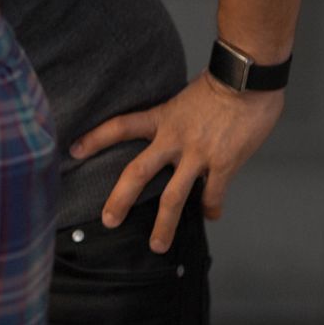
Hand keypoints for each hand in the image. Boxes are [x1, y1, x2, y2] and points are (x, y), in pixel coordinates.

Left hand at [70, 72, 285, 252]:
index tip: (74, 150)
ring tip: (158, 246)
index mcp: (161, 118)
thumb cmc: (221, 83)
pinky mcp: (223, 164)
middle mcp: (174, 139)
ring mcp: (197, 154)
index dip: (95, 138)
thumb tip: (171, 130)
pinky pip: (212, 195)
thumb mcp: (185, 97)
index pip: (120, 127)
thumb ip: (175, 118)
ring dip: (164, 225)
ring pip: (174, 197)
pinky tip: (209, 216)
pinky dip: (210, 209)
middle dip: (120, 199)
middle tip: (109, 221)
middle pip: (137, 173)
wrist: (249, 78)